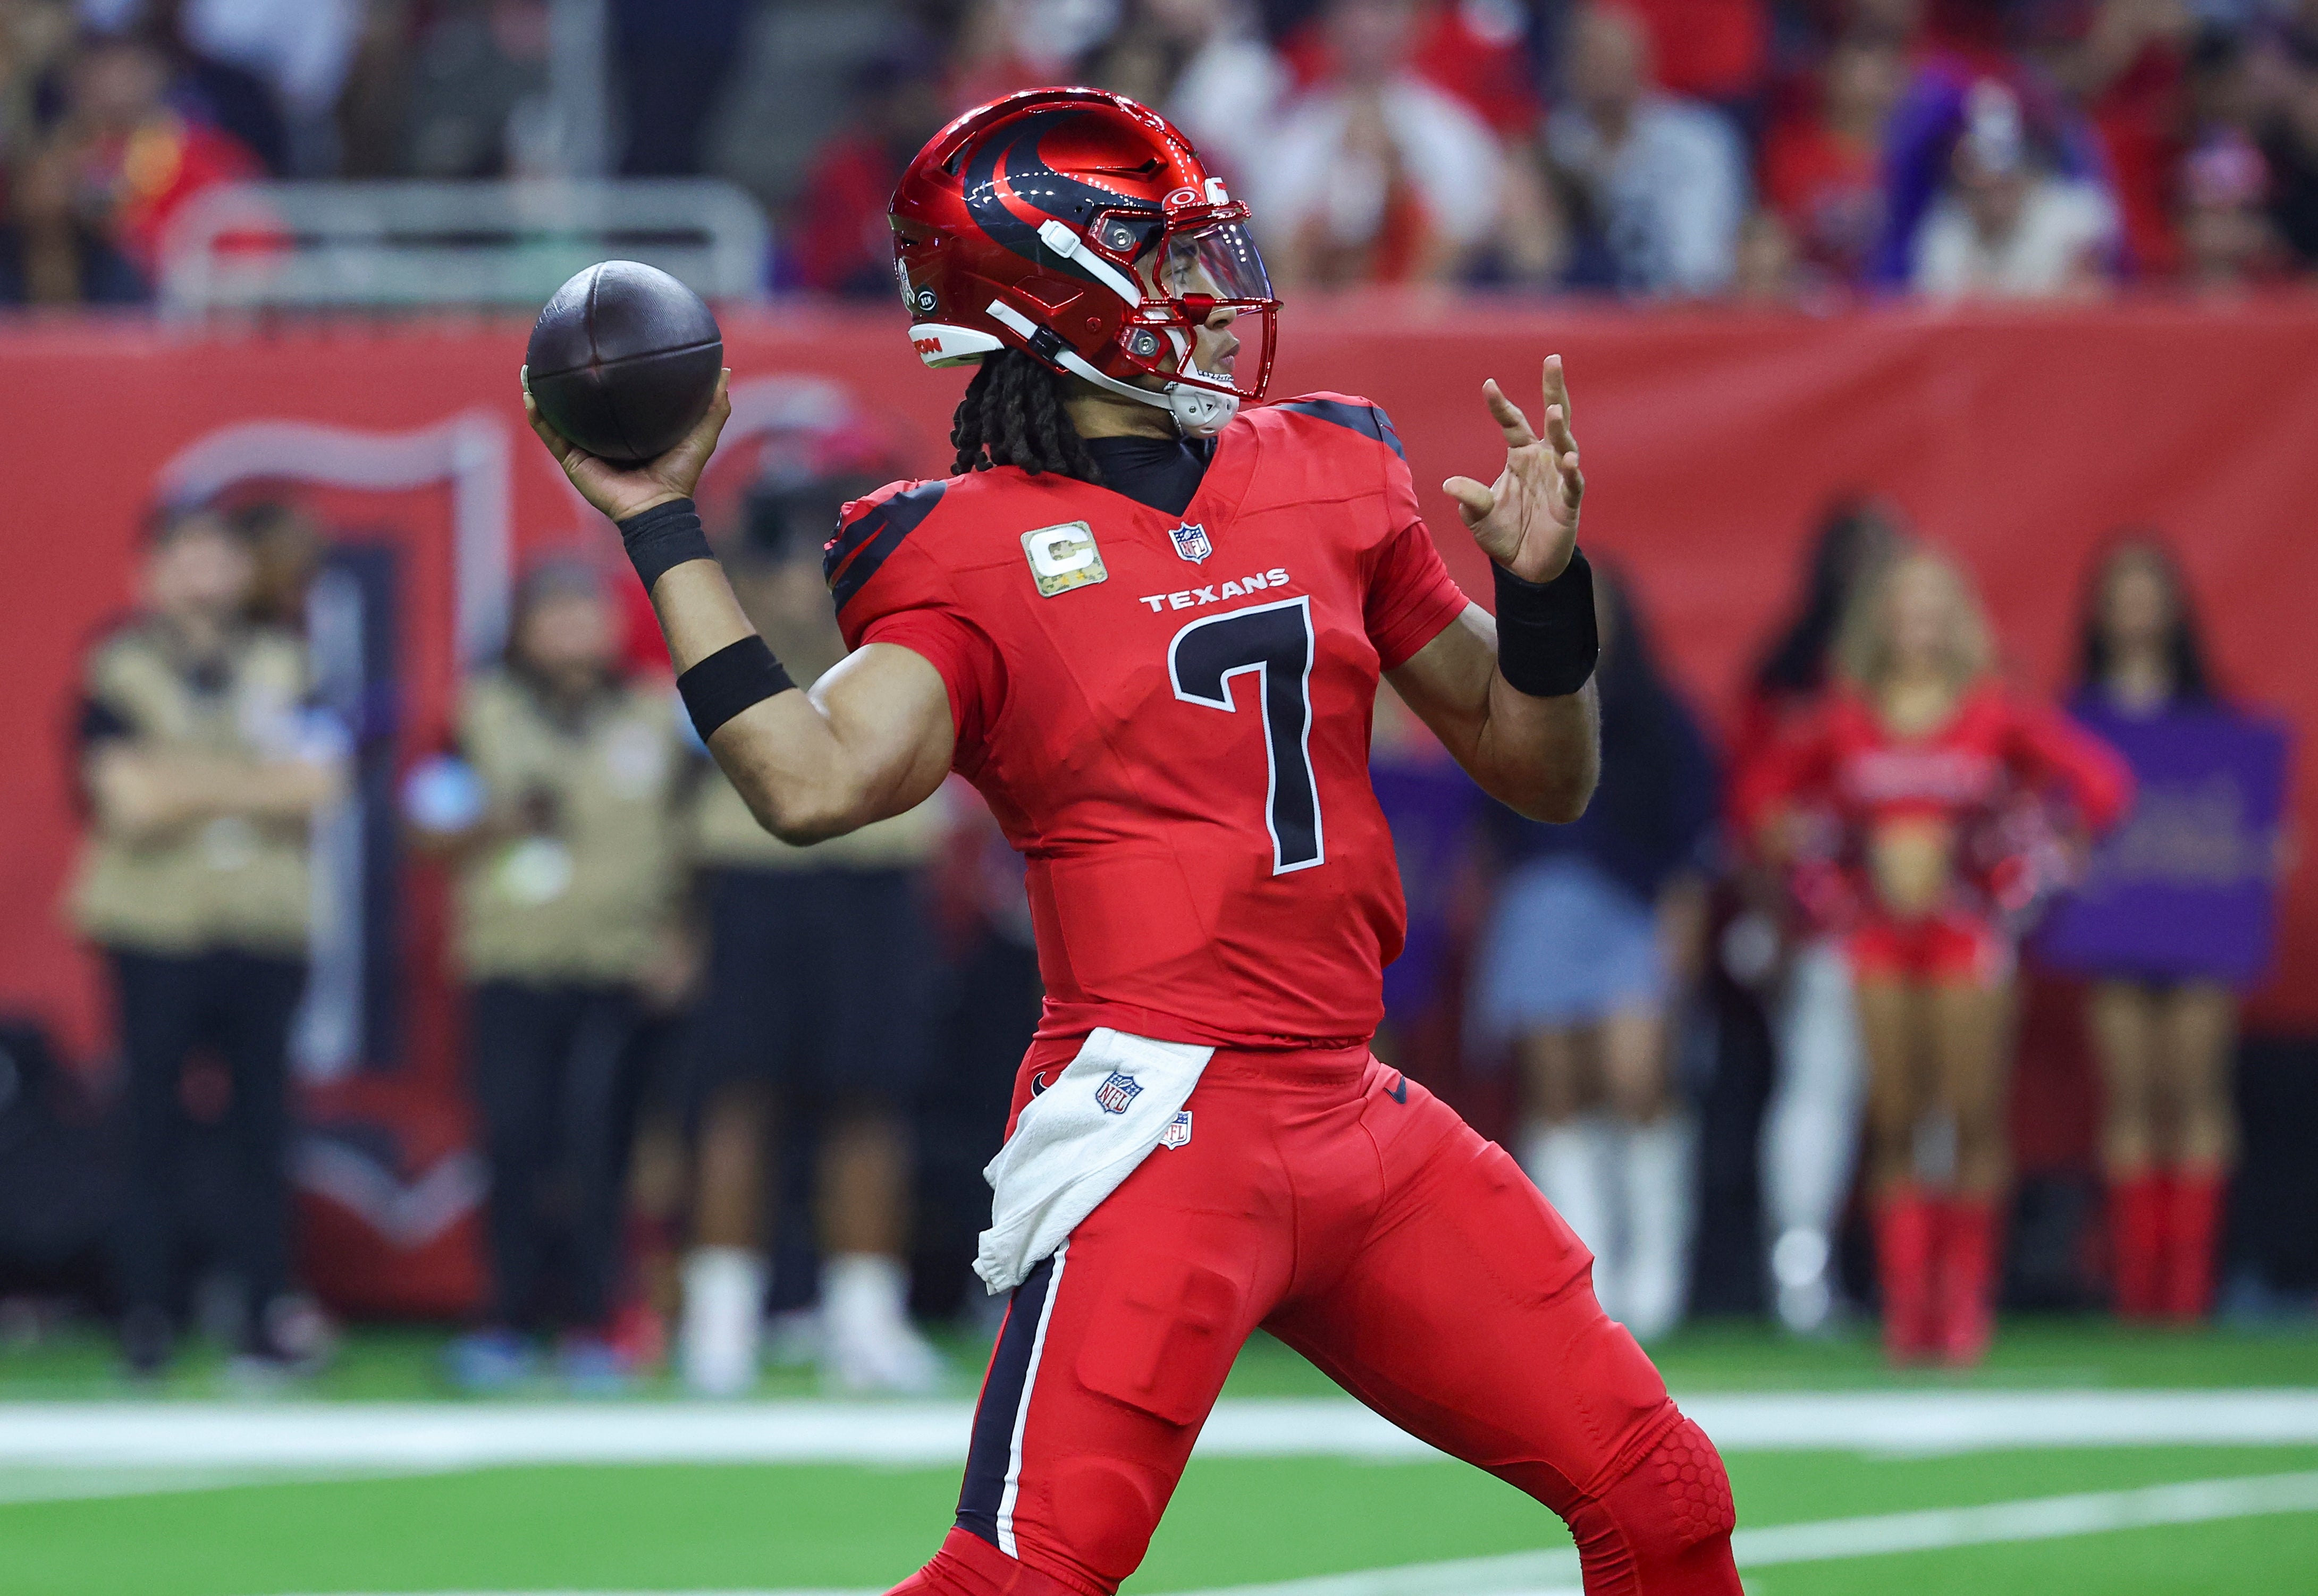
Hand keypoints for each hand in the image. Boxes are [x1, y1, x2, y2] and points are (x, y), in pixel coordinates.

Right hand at [522, 367, 732, 522]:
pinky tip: (529, 393)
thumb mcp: (701, 434)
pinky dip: (537, 415)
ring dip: (540, 392)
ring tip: (529, 368)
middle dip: (565, 380)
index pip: (612, 396)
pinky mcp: (573, 460)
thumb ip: (714, 406)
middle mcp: (603, 435)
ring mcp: (585, 448)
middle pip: (579, 402)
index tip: (599, 348)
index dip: (605, 375)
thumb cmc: (680, 475)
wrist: (658, 508)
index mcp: (628, 428)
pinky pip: (550, 434)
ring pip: (556, 415)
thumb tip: (724, 371)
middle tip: (557, 352)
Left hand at [1443, 354, 1583, 583]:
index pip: (1512, 423)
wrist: (1524, 567)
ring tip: (1553, 409)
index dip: (1501, 405)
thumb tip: (1448, 485)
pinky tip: (1569, 459)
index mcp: (1520, 456)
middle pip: (1552, 417)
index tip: (1488, 383)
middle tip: (1553, 359)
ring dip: (1560, 428)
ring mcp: (1559, 478)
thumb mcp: (1477, 515)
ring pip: (1565, 445)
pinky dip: (1572, 472)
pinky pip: (1573, 483)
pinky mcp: (1569, 503)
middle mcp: (1543, 460)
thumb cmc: (1502, 534)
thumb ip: (1469, 498)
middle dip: (1553, 388)